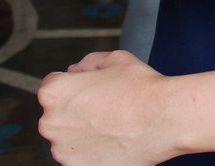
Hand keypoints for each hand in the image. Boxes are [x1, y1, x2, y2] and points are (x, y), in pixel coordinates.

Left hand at [38, 50, 178, 163]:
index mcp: (54, 92)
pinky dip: (93, 153)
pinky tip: (115, 143)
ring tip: (114, 127)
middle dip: (77, 112)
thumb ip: (89, 62)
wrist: (164, 120)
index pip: (52, 86)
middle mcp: (50, 122)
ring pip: (69, 139)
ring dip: (84, 134)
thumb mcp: (117, 59)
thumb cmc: (142, 89)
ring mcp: (62, 150)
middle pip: (58, 115)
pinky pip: (80, 158)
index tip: (93, 91)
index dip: (75, 86)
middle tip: (107, 109)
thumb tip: (75, 70)